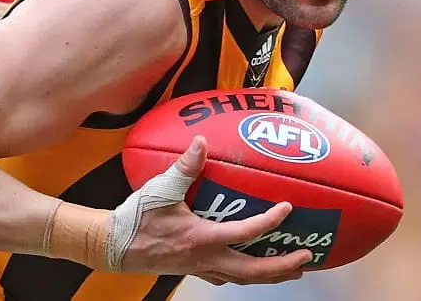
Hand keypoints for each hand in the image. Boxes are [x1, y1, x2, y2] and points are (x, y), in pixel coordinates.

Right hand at [116, 135, 310, 284]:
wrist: (113, 245)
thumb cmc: (136, 217)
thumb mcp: (161, 189)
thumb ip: (184, 165)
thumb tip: (201, 141)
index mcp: (202, 238)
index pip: (246, 232)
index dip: (270, 221)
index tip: (288, 209)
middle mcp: (206, 259)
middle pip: (254, 272)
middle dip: (283, 266)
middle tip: (307, 258)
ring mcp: (200, 268)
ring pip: (243, 280)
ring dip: (270, 276)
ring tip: (292, 271)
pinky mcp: (192, 270)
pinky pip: (226, 278)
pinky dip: (244, 276)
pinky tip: (248, 269)